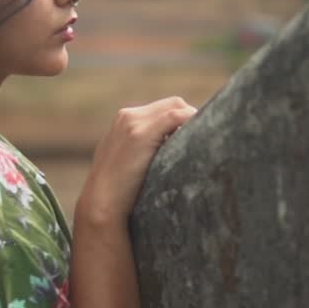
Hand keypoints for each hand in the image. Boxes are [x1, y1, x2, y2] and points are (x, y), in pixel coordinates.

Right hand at [77, 96, 197, 223]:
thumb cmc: (119, 191)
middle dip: (190, 118)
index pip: (163, 108)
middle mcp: (128, 116)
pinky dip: (191, 120)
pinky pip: (175, 116)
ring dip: (193, 120)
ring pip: (176, 107)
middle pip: (173, 103)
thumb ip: (145, 150)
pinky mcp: (140, 134)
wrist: (102, 204)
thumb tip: (173, 153)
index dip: (183, 119)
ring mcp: (133, 122)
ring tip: (204, 140)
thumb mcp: (129, 162)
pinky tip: (201, 134)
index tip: (198, 134)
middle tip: (206, 137)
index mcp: (124, 119)